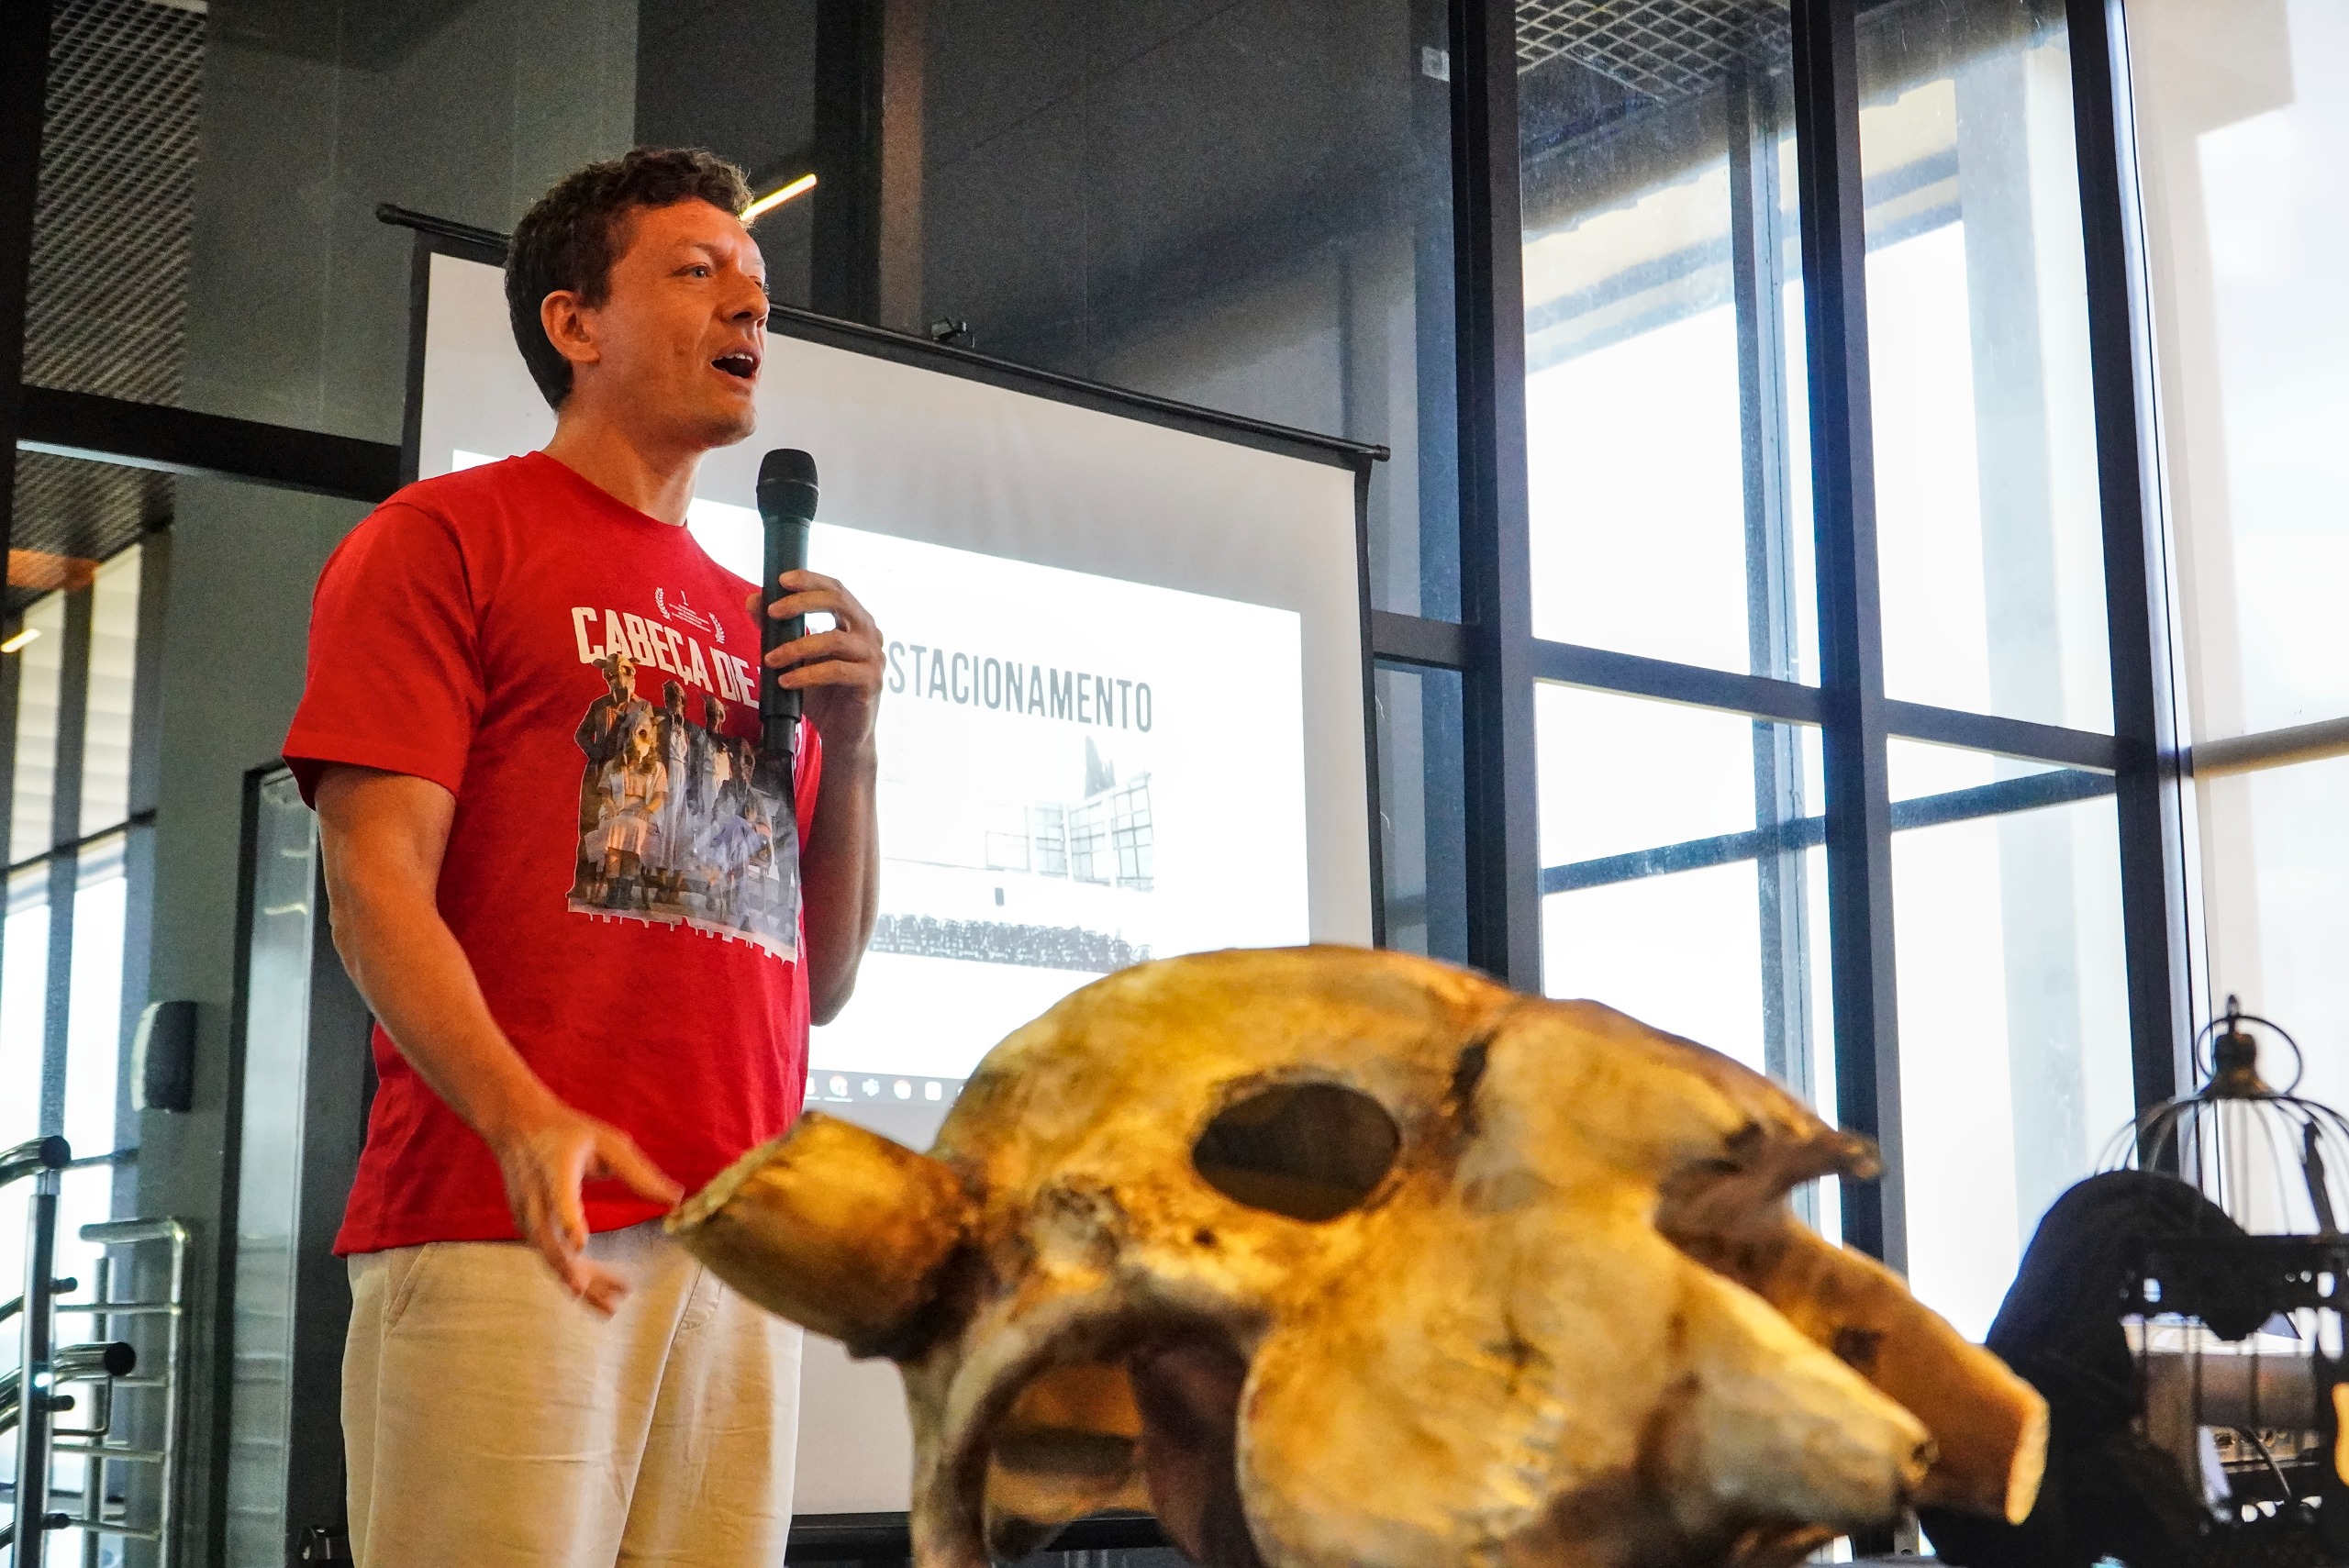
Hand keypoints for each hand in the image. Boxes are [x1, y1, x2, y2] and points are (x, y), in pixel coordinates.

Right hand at [482, 1092, 682, 1313]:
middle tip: (610, 1298)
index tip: (580, 1244)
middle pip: (550, 1240)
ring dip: (580, 1281)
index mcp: (555, 1168)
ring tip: (612, 1306)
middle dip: (577, 1271)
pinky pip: (548, 1255)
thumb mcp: (608, 1142)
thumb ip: (639, 1172)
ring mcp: (526, 1213)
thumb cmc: (569, 1132)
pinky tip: (596, 1292)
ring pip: (549, 1256)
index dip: (568, 1219)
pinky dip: (571, 1274)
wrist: (516, 1125)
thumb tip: (676, 1199)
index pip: (559, 1196)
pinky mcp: (526, 1226)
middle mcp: (535, 1196)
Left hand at [747, 571, 884, 754]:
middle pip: (839, 602)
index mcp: (855, 621)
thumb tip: (752, 601)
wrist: (843, 733)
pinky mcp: (872, 681)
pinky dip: (806, 675)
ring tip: (770, 660)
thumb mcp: (796, 658)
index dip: (810, 580)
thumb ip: (777, 630)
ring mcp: (874, 657)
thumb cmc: (822, 692)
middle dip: (802, 603)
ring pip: (833, 639)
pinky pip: (836, 671)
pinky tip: (786, 682)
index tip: (781, 580)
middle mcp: (869, 633)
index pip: (835, 589)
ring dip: (795, 647)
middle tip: (772, 613)